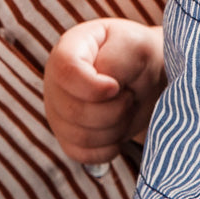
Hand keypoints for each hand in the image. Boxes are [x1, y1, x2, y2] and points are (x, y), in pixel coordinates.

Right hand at [43, 18, 164, 163]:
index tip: (117, 87)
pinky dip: (107, 148)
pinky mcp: (66, 135)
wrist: (144, 76)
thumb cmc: (138, 55)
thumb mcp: (136, 45)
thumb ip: (116, 59)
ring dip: (114, 130)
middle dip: (113, 111)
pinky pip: (81, 153)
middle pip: (73, 110)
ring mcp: (57, 108)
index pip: (65, 71)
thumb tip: (104, 86)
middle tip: (129, 97)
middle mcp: (54, 78)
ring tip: (126, 111)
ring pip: (78, 136)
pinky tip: (118, 130)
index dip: (92, 87)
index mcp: (68, 48)